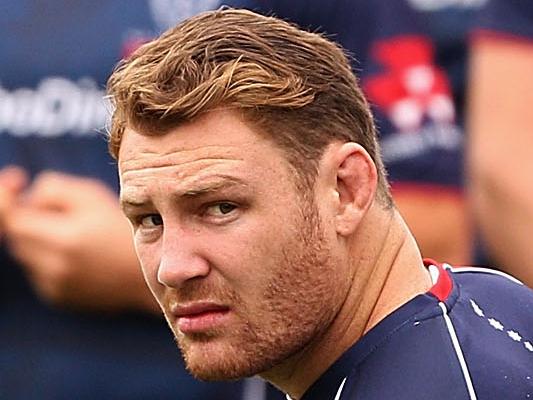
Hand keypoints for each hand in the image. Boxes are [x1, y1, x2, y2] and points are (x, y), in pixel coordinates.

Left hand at [3, 171, 156, 312]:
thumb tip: (25, 197)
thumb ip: (53, 190)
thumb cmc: (123, 229)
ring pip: (25, 253)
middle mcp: (55, 267)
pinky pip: (38, 270)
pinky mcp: (57, 297)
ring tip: (76, 234)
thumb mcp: (95, 197)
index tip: (17, 178)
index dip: (5, 197)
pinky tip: (79, 254)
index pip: (10, 218)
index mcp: (65, 239)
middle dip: (28, 215)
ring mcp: (54, 285)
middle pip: (16, 235)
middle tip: (57, 207)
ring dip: (38, 237)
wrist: (148, 275)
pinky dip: (48, 257)